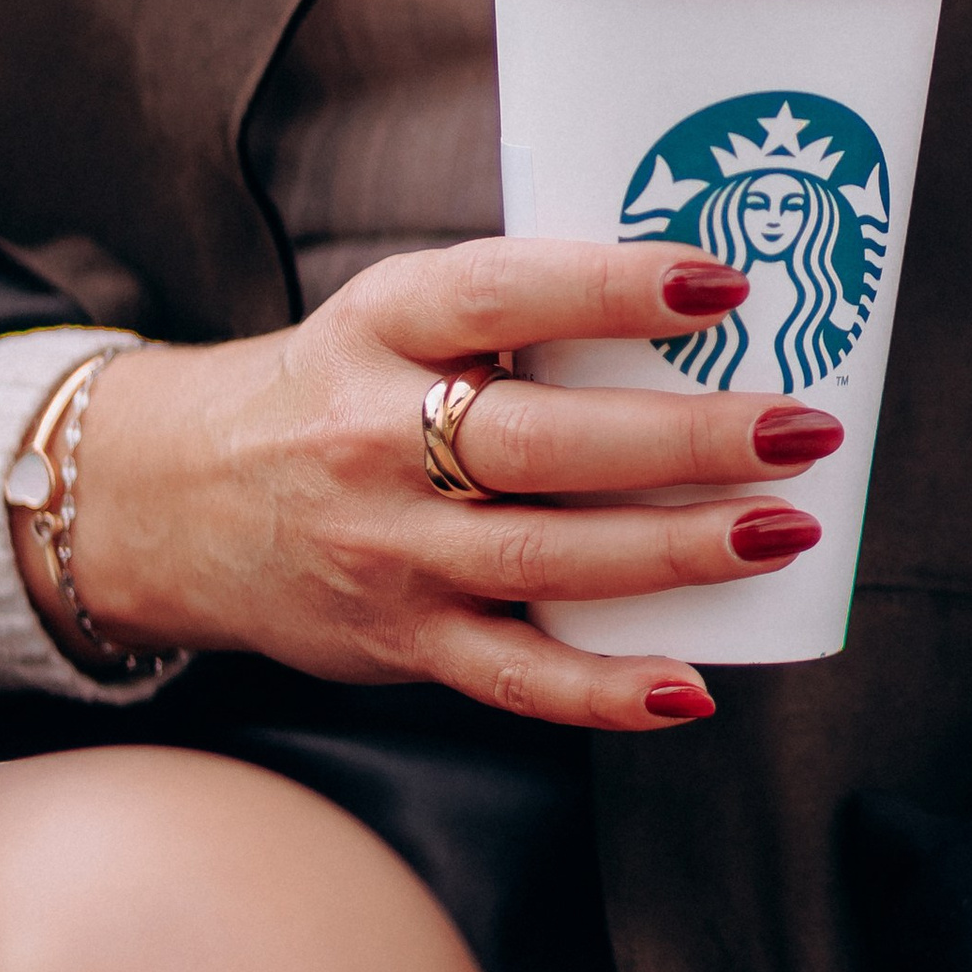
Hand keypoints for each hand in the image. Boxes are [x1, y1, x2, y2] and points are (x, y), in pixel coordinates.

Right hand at [47, 236, 846, 732]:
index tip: (720, 280)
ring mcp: (388, 550)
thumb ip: (516, 310)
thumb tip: (707, 299)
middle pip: (544, 442)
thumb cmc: (332, 391)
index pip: (499, 292)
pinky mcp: (400, 641)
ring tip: (786, 531)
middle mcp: (374, 438)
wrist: (170, 498)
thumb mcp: (391, 316)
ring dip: (678, 552)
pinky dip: (604, 692)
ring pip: (547, 559)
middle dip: (686, 439)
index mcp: (379, 328)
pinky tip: (690, 687)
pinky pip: (514, 679)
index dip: (612, 286)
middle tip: (800, 427)